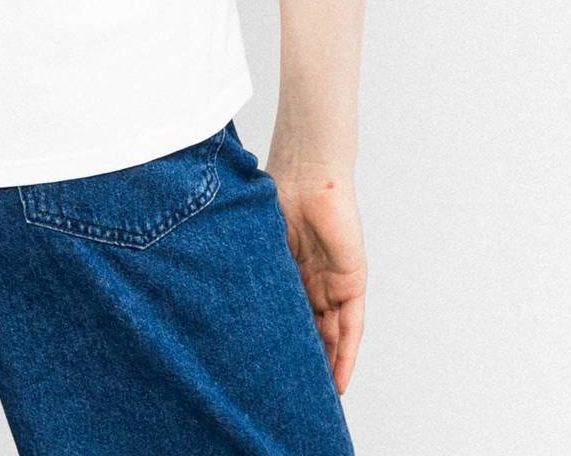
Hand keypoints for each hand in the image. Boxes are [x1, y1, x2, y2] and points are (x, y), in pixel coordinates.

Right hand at [268, 168, 366, 394]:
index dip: (280, 343)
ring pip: (331, 335)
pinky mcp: (352, 282)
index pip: (287, 316)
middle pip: (311, 332)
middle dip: (304, 362)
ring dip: (325, 366)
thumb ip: (251, 270)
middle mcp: (312, 280)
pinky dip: (346, 355)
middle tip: (291, 396)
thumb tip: (219, 303)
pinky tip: (338, 381)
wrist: (306, 171)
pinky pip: (352, 326)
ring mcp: (333, 282)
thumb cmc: (275, 194)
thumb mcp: (257, 243)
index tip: (269, 374)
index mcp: (287, 270)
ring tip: (313, 399)